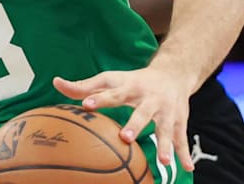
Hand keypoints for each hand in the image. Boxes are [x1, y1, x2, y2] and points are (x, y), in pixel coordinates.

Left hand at [54, 65, 196, 172]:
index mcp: (130, 87)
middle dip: (136, 125)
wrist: (172, 73)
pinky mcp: (178, 122)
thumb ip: (84, 85)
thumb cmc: (133, 80)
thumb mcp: (111, 79)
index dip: (99, 98)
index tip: (86, 104)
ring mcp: (165, 111)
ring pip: (165, 129)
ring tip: (164, 162)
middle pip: (142, 112)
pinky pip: (181, 139)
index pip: (112, 92)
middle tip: (126, 138)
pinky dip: (184, 154)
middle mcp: (149, 99)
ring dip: (164, 144)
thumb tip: (57, 83)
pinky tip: (186, 169)